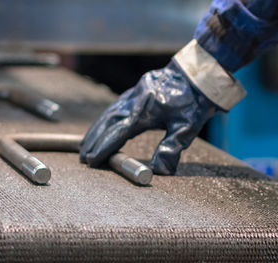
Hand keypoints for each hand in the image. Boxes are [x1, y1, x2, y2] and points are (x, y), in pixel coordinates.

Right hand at [79, 61, 218, 174]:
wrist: (195, 75)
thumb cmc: (192, 102)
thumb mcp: (186, 127)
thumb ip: (171, 148)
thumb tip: (160, 171)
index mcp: (143, 113)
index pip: (117, 134)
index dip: (103, 148)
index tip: (91, 161)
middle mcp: (132, 103)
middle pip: (106, 124)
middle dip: (93, 141)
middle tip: (83, 157)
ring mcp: (131, 96)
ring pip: (107, 115)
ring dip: (95, 131)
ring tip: (84, 145)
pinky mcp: (133, 93)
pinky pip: (113, 108)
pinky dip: (103, 120)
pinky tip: (99, 127)